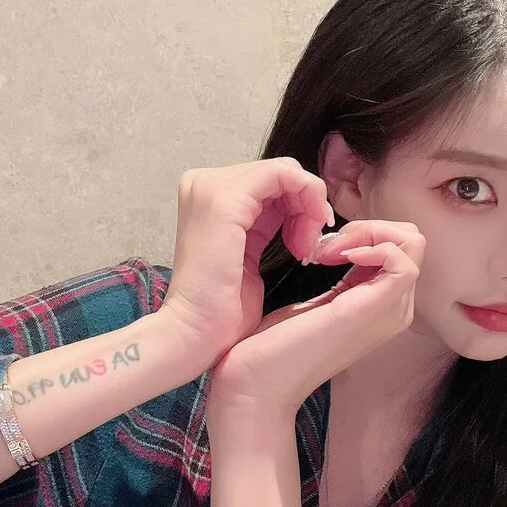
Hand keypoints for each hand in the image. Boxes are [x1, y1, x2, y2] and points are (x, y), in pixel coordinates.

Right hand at [160, 157, 335, 372]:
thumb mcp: (248, 254)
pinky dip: (307, 199)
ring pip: (285, 170)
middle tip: (308, 247)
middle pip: (279, 173)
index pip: (269, 180)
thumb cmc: (222, 310)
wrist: (196, 335)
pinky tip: (305, 238)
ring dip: (309, 206)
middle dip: (306, 205)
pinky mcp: (224, 199)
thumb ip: (266, 223)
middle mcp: (203, 184)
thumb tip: (299, 207)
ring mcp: (210, 188)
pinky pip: (283, 175)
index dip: (300, 204)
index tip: (309, 241)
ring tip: (304, 249)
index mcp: (207, 197)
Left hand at [205, 220, 425, 417]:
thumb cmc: (275, 347)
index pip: (401, 246)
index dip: (364, 231)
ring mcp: (389, 313)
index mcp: (382, 307)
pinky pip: (404, 261)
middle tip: (326, 245)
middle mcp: (395, 311)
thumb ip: (340, 281)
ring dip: (367, 232)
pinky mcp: (374, 312)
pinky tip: (335, 255)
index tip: (321, 246)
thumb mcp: (316, 305)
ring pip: (412, 243)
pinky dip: (372, 244)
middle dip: (368, 226)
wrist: (256, 384)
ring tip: (327, 251)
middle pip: (411, 240)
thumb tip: (339, 246)